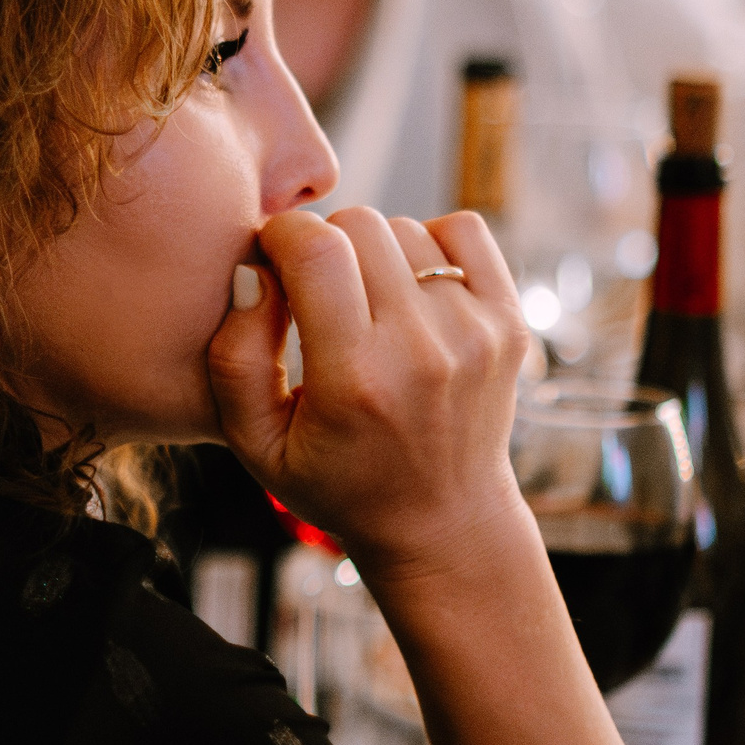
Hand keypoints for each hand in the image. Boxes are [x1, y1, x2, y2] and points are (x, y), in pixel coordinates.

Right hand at [206, 208, 530, 575]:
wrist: (442, 521)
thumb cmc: (336, 482)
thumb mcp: (255, 443)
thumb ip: (235, 358)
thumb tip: (255, 271)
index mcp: (356, 379)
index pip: (317, 248)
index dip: (280, 235)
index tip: (271, 261)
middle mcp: (424, 349)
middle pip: (360, 224)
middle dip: (322, 242)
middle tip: (314, 290)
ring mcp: (476, 332)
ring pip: (406, 228)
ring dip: (373, 252)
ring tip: (365, 303)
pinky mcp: (509, 322)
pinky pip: (463, 230)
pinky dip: (428, 243)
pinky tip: (409, 287)